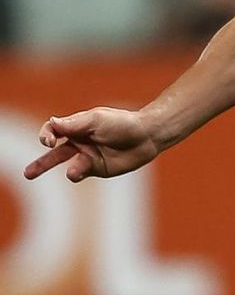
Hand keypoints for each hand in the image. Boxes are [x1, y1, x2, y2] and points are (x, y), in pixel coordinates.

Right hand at [23, 108, 160, 181]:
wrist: (147, 136)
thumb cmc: (123, 123)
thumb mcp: (97, 120)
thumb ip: (74, 124)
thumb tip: (51, 123)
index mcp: (77, 126)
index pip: (53, 130)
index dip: (47, 135)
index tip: (49, 140)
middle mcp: (80, 141)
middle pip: (54, 152)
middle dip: (40, 163)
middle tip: (27, 174)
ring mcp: (87, 156)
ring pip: (64, 165)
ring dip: (61, 171)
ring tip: (70, 170)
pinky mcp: (97, 169)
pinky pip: (79, 173)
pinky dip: (75, 174)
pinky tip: (76, 171)